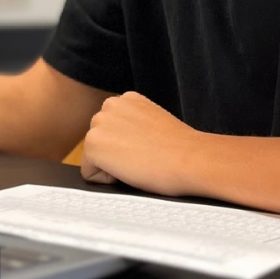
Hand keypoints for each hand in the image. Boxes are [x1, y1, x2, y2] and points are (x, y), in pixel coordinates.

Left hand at [81, 92, 202, 194]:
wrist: (190, 159)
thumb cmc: (181, 150)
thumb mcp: (154, 123)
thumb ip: (135, 125)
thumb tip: (125, 142)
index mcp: (127, 99)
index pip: (114, 131)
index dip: (130, 146)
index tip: (148, 148)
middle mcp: (110, 105)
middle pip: (102, 142)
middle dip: (117, 153)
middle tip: (144, 156)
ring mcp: (99, 123)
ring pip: (95, 157)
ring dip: (112, 165)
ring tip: (139, 161)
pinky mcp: (93, 144)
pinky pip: (90, 173)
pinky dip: (106, 179)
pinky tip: (130, 170)